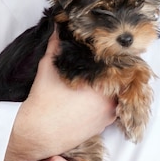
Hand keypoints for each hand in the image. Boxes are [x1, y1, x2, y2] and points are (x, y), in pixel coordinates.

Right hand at [3, 32, 116, 160]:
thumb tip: (58, 28)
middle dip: (114, 72)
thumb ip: (56, 45)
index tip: (109, 50)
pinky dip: (107, 102)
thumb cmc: (43, 101)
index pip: (119, 64)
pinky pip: (113, 109)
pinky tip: (96, 96)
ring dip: (112, 87)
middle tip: (106, 63)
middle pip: (121, 80)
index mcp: (101, 83)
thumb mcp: (48, 67)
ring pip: (118, 95)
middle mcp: (109, 99)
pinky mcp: (103, 126)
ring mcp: (108, 114)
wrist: (38, 132)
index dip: (115, 56)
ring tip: (100, 79)